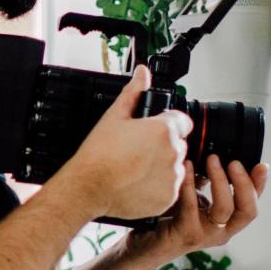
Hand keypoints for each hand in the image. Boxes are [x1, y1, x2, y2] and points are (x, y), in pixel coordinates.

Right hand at [56, 67, 191, 221]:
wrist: (88, 187)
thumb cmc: (99, 153)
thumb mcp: (114, 116)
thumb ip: (133, 92)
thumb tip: (142, 73)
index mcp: (164, 130)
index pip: (182, 121)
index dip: (167, 124)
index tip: (153, 131)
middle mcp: (173, 152)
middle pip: (178, 144)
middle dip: (163, 146)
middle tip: (139, 151)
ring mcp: (173, 177)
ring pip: (175, 167)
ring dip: (162, 167)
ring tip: (137, 168)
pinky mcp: (168, 197)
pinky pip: (170, 188)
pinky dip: (158, 187)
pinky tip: (138, 183)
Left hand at [124, 154, 269, 269]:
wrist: (144, 246)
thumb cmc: (170, 217)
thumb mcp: (194, 197)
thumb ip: (206, 181)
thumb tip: (213, 152)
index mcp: (227, 222)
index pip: (251, 204)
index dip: (260, 185)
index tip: (261, 165)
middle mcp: (221, 232)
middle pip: (247, 211)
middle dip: (244, 184)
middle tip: (233, 161)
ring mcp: (204, 236)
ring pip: (224, 210)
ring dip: (221, 182)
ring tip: (212, 159)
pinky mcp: (185, 234)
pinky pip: (192, 207)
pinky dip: (190, 184)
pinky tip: (185, 166)